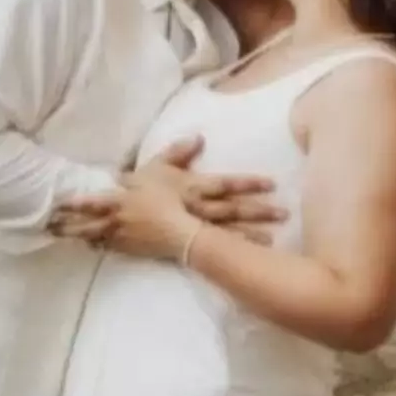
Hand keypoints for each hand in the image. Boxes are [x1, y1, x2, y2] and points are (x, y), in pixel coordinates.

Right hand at [54, 136, 280, 255]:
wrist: (110, 216)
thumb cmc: (133, 188)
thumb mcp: (154, 165)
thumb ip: (179, 151)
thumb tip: (200, 137)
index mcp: (189, 186)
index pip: (225, 184)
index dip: (248, 183)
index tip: (271, 183)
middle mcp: (192, 208)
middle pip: (231, 210)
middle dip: (258, 211)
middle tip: (285, 213)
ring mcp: (188, 229)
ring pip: (225, 232)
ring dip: (250, 234)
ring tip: (275, 238)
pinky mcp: (182, 246)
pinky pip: (211, 251)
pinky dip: (230, 253)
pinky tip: (247, 258)